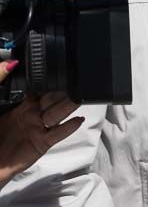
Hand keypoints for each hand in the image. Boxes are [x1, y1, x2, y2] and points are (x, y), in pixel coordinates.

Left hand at [0, 64, 83, 186]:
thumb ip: (0, 80)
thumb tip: (11, 62)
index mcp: (21, 103)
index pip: (42, 87)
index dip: (53, 79)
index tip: (65, 68)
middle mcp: (33, 114)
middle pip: (54, 98)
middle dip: (65, 90)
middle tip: (78, 80)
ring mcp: (38, 128)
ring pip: (58, 113)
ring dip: (69, 105)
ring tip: (80, 96)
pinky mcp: (41, 144)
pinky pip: (58, 134)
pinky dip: (69, 127)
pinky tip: (78, 119)